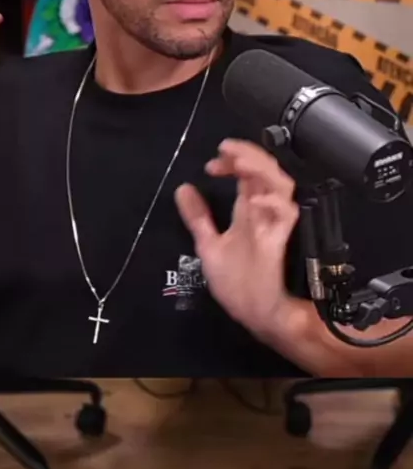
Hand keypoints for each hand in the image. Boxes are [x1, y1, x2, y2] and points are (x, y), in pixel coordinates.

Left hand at [174, 139, 298, 336]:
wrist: (258, 318)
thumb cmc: (240, 286)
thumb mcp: (210, 247)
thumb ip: (198, 218)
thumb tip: (182, 188)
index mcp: (248, 213)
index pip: (246, 175)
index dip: (232, 162)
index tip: (212, 164)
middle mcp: (263, 215)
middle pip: (265, 172)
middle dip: (247, 155)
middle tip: (226, 150)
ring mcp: (274, 226)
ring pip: (281, 185)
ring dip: (261, 169)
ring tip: (240, 163)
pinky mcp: (281, 242)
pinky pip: (287, 215)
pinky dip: (273, 202)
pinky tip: (254, 199)